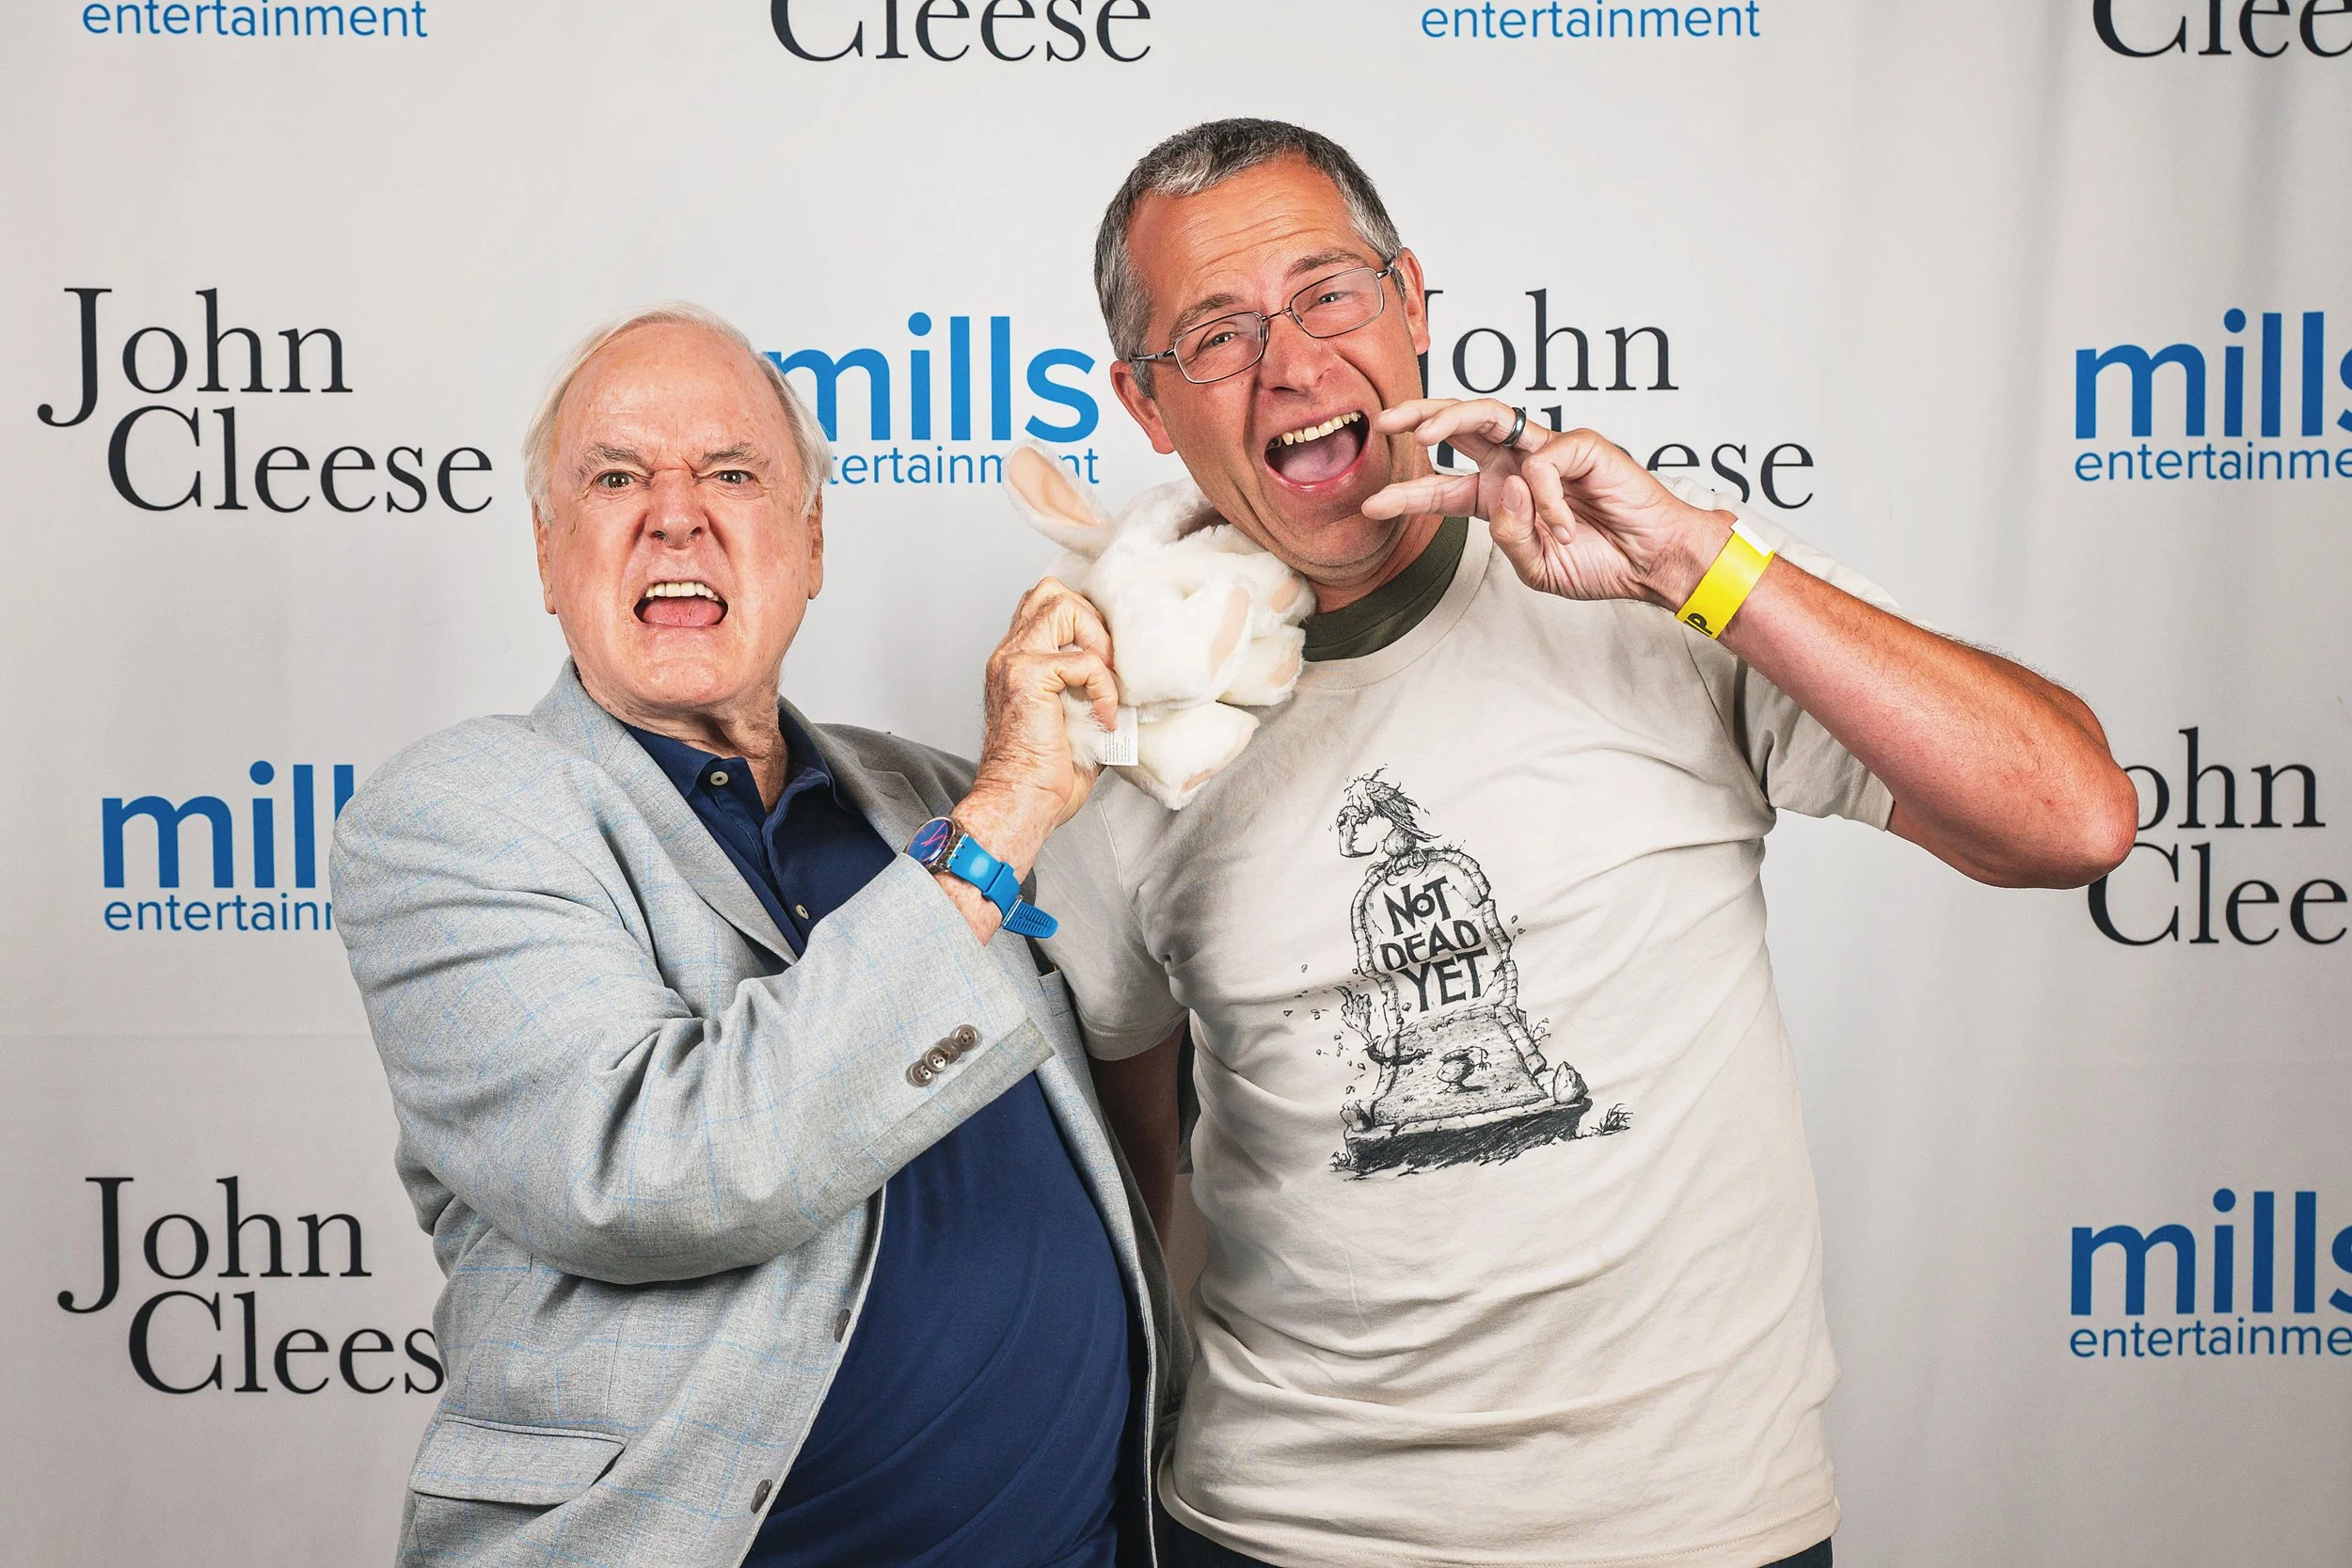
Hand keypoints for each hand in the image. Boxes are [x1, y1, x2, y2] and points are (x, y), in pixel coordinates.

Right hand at [955, 577, 1118, 886]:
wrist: (1019, 804)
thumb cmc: (1044, 776)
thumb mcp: (1076, 722)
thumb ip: (1091, 692)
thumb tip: (1133, 687)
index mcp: (1016, 662)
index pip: (1045, 606)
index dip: (1084, 620)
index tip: (1109, 660)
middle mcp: (1009, 654)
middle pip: (1051, 591)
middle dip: (1091, 619)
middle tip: (1108, 664)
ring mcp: (1014, 661)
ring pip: (1061, 605)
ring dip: (1095, 639)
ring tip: (1105, 680)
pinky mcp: (1027, 677)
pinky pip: (1083, 660)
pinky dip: (1103, 686)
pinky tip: (1104, 717)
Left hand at [1362, 398, 1733, 607]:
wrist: (1652, 563)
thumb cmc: (1600, 562)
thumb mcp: (1536, 567)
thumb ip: (1508, 535)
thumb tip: (1502, 490)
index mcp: (1502, 496)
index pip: (1445, 488)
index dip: (1408, 494)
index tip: (1372, 505)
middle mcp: (1519, 467)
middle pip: (1459, 428)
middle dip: (1418, 416)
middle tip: (1384, 422)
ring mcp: (1548, 452)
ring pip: (1490, 416)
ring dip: (1451, 416)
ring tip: (1423, 432)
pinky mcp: (1581, 446)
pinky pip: (1542, 463)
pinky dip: (1546, 497)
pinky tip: (1565, 524)